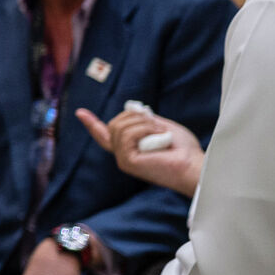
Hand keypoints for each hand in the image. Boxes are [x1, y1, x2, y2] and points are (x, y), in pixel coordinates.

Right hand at [75, 106, 203, 197]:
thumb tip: (130, 109)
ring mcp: (123, 160)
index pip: (105, 135)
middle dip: (134, 116)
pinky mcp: (127, 162)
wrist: (194, 165)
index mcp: (129, 148)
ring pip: (119, 127)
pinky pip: (127, 135)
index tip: (80, 112)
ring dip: (143, 123)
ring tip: (160, 132)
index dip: (92, 123)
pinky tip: (158, 136)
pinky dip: (144, 130)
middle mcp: (123, 155)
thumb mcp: (162, 127)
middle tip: (156, 124)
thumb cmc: (183, 150)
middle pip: (114, 124)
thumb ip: (144, 120)